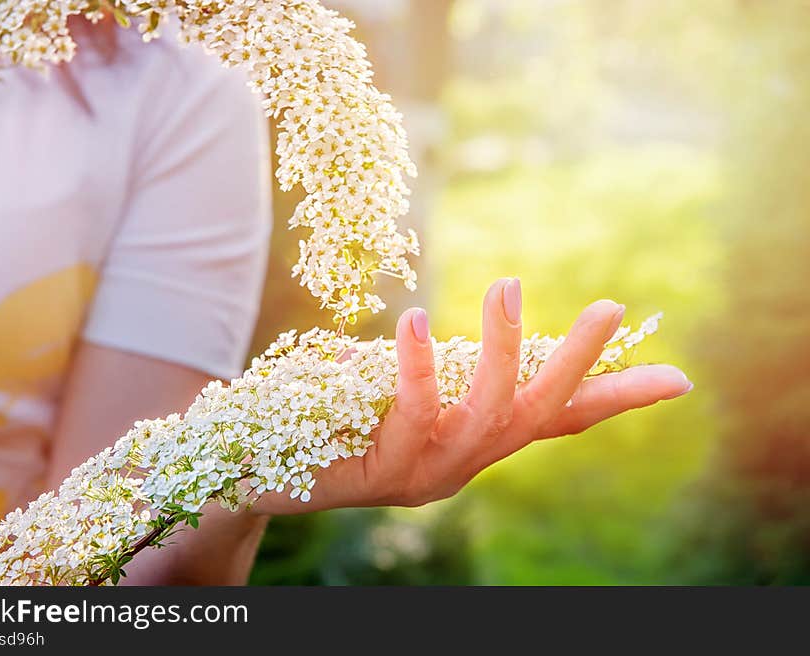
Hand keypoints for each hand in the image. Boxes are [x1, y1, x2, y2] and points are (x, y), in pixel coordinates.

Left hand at [251, 278, 691, 513]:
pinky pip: (411, 417)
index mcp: (470, 441)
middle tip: (610, 308)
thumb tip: (426, 329)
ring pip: (485, 416)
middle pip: (536, 417)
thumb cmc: (330, 425)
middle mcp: (459, 464)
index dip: (611, 398)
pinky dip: (418, 368)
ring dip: (500, 349)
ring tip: (506, 285)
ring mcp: (424, 476)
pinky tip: (412, 321)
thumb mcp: (391, 390)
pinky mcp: (380, 476)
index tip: (676, 379)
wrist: (258, 476)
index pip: (553, 422)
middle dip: (577, 366)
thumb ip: (419, 373)